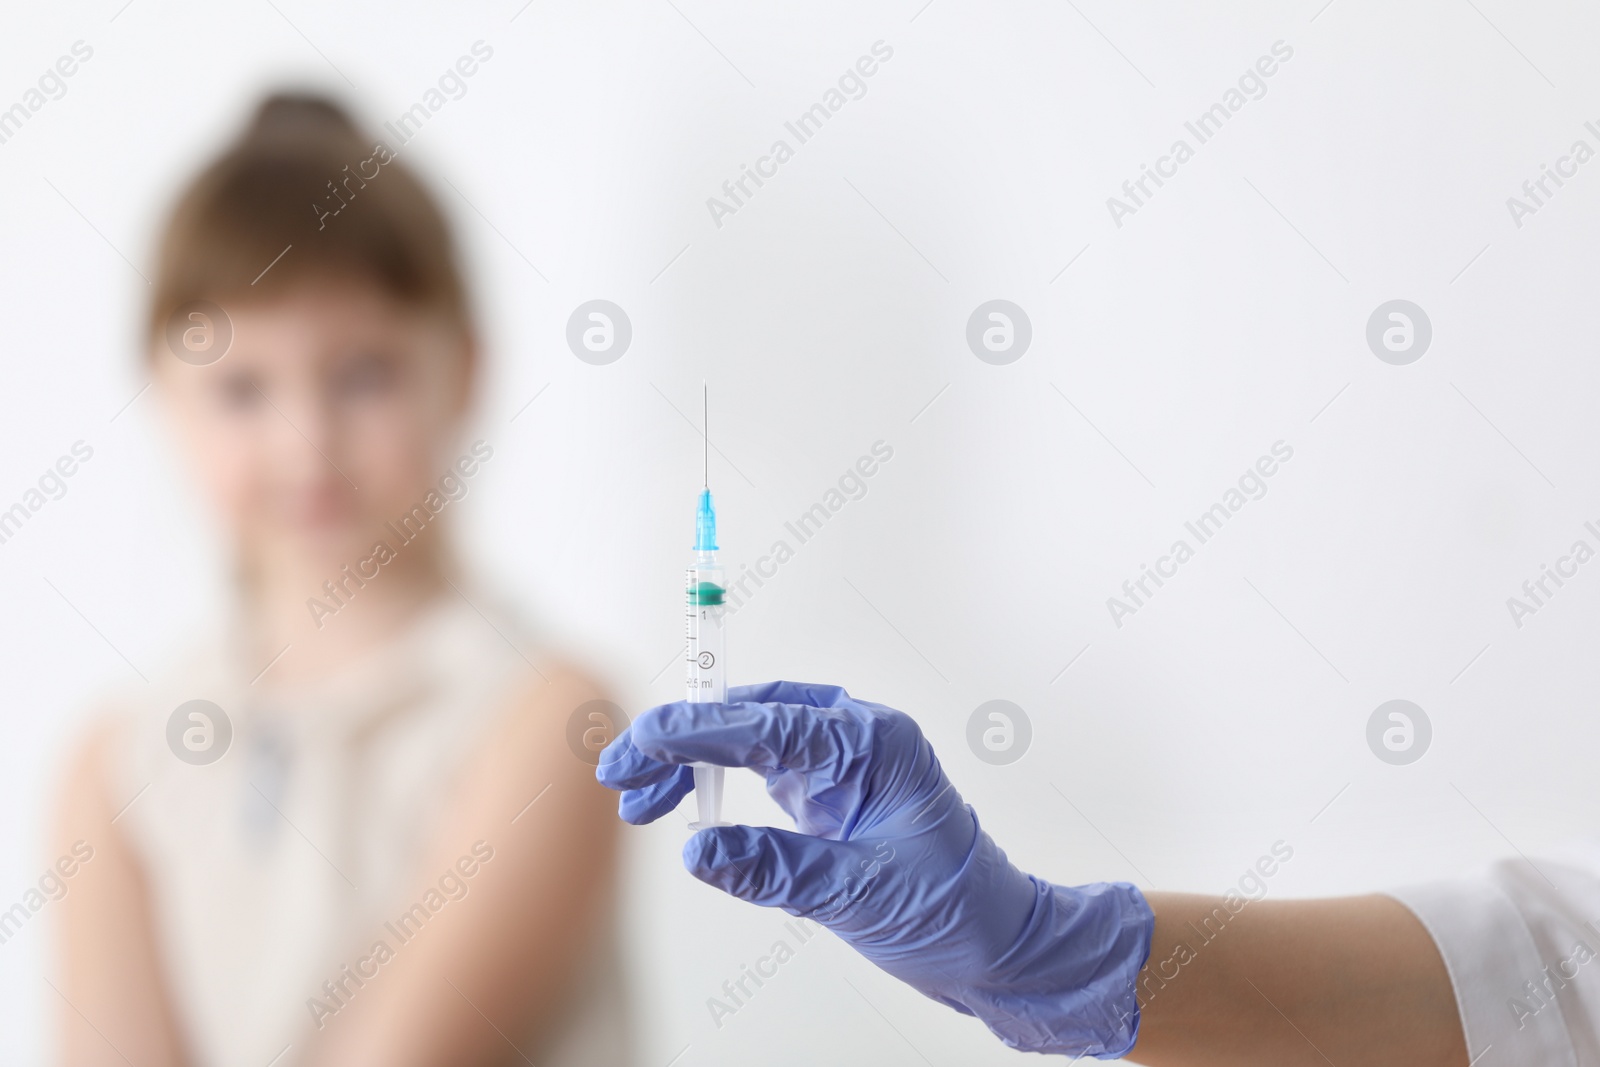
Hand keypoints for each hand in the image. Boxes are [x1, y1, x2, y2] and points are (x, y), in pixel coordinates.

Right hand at [596, 680, 1152, 1057]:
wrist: (999, 945)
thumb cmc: (953, 911)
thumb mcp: (861, 896)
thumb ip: (777, 869)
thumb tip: (697, 850)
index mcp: (874, 743)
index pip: (767, 724)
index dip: (695, 730)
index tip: (640, 743)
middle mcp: (855, 739)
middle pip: (748, 719)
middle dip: (681, 742)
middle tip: (622, 775)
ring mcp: (840, 763)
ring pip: (747, 741)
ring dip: (690, 763)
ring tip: (639, 802)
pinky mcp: (827, 792)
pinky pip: (759, 770)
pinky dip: (715, 782)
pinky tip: (682, 802)